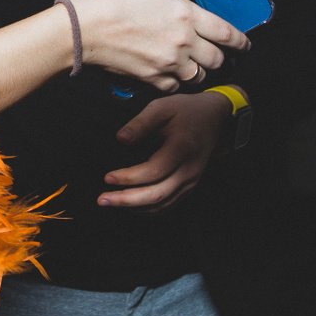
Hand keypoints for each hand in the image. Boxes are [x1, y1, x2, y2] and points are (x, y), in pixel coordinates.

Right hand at [72, 0, 251, 91]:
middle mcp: (182, 42)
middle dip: (221, 55)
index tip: (244, 42)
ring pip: (199, 76)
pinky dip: (178, 81)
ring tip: (194, 60)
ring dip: (200, 69)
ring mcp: (168, 63)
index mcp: (185, 14)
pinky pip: (176, 86)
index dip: (241, 40)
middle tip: (215, 50)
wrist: (80, 29)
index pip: (227, 33)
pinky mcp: (153, 78)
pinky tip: (171, 70)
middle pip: (217, 59)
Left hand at [99, 91, 229, 211]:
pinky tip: (129, 204)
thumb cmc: (185, 111)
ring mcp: (191, 181)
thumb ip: (140, 123)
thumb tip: (120, 139)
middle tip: (102, 200)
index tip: (107, 177)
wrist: (214, 118)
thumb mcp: (162, 107)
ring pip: (162, 204)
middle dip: (127, 200)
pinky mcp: (189, 186)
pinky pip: (168, 204)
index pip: (154, 171)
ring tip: (110, 203)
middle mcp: (189, 169)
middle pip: (157, 194)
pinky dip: (147, 208)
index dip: (129, 177)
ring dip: (134, 207)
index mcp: (182, 148)